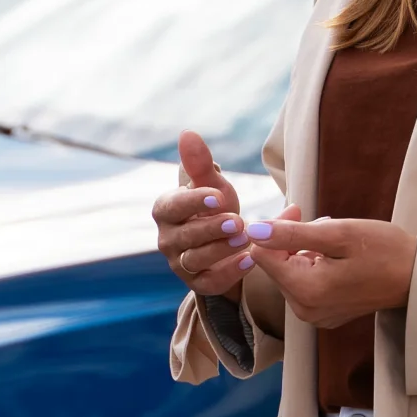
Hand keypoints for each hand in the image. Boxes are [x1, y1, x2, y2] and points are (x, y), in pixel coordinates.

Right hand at [152, 131, 265, 300]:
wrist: (226, 242)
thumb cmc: (213, 208)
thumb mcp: (211, 184)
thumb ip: (199, 162)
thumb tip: (188, 133)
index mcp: (165, 211)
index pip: (172, 206)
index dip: (193, 202)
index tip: (217, 196)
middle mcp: (167, 239)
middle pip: (185, 236)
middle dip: (211, 229)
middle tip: (237, 222)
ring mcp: (180, 264)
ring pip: (195, 260)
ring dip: (221, 250)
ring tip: (246, 239)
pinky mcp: (198, 283)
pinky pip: (211, 282)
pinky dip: (230, 273)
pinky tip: (250, 261)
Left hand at [244, 216, 416, 327]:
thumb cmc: (384, 250)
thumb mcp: (338, 234)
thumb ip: (292, 234)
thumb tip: (253, 230)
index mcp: (305, 291)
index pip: (262, 254)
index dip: (273, 228)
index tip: (298, 211)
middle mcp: (304, 310)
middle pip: (274, 265)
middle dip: (287, 238)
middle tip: (315, 218)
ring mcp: (314, 315)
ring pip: (288, 272)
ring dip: (301, 249)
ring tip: (329, 236)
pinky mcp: (324, 314)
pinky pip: (303, 284)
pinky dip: (312, 263)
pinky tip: (332, 253)